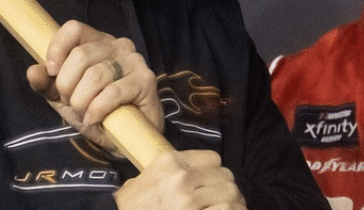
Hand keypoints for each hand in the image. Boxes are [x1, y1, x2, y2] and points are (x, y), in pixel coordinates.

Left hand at [25, 19, 163, 154]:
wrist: (124, 138)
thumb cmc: (94, 110)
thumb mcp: (63, 98)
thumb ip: (46, 84)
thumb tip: (32, 71)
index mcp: (97, 42)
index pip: (73, 29)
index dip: (57, 49)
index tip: (52, 73)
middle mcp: (117, 45)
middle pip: (80, 55)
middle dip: (67, 85)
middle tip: (71, 102)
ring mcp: (133, 61)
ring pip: (95, 75)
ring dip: (82, 101)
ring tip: (84, 113)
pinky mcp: (145, 82)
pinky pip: (113, 93)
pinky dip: (97, 109)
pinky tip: (95, 120)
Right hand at [113, 150, 246, 209]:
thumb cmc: (129, 206)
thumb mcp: (144, 179)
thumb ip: (168, 173)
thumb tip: (194, 176)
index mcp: (169, 161)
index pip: (213, 158)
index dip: (216, 172)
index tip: (214, 184)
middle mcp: (181, 176)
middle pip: (225, 176)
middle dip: (228, 190)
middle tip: (225, 201)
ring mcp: (188, 199)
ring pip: (230, 194)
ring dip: (234, 203)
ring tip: (232, 209)